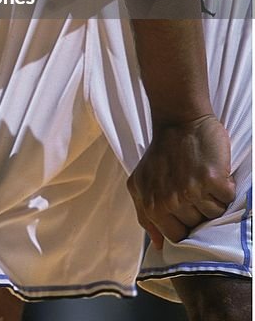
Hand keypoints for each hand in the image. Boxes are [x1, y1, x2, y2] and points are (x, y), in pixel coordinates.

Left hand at [127, 114, 235, 249]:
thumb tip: (158, 246)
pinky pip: (227, 198)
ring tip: (201, 178)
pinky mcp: (212, 179)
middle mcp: (171, 201)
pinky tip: (213, 172)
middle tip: (192, 185)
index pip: (177, 237)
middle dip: (198, 210)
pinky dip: (225, 187)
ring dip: (212, 198)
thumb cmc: (161, 153)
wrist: (180, 120)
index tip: (185, 207)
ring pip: (214, 214)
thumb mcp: (140, 183)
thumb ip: (144, 215)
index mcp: (152, 205)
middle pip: (197, 226)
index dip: (184, 224)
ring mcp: (192, 190)